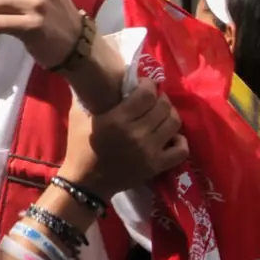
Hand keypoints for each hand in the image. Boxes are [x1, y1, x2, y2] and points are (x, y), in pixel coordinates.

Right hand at [61, 83, 186, 196]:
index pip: (146, 94)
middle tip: (154, 98)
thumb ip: (87, 97)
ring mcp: (149, 151)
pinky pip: (181, 150)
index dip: (149, 84)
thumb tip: (96, 77)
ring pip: (174, 123)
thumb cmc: (79, 147)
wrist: (86, 182)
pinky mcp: (157, 166)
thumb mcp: (78, 117)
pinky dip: (179, 141)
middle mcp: (136, 134)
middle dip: (161, 97)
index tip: (145, 84)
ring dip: (170, 114)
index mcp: (116, 120)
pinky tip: (170, 137)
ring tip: (162, 114)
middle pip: (163, 106)